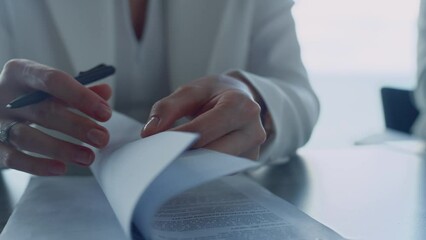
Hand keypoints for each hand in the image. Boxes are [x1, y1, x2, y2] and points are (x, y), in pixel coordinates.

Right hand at [0, 59, 111, 174]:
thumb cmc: (31, 96)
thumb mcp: (52, 88)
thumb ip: (79, 91)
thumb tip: (106, 92)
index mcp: (21, 72)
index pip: (53, 80)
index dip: (81, 97)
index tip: (105, 113)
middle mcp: (4, 94)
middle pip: (43, 111)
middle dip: (77, 126)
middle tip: (102, 138)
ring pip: (27, 137)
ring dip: (61, 149)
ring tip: (88, 157)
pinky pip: (13, 158)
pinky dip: (38, 166)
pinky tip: (62, 169)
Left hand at [142, 74, 265, 159]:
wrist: (242, 99)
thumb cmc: (216, 93)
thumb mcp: (192, 90)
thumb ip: (168, 107)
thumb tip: (149, 132)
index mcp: (241, 106)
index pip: (203, 130)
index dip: (177, 138)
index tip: (155, 142)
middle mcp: (253, 130)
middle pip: (211, 152)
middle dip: (183, 153)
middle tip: (159, 153)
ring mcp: (253, 150)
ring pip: (215, 165)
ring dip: (191, 162)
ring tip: (172, 155)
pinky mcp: (247, 162)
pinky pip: (219, 169)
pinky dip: (201, 165)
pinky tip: (189, 158)